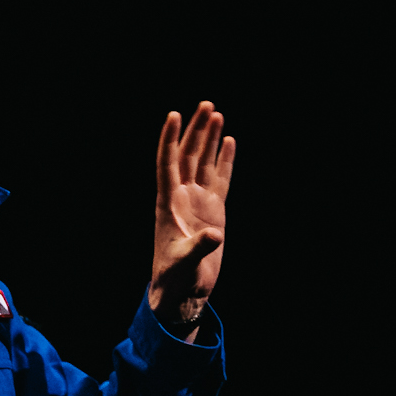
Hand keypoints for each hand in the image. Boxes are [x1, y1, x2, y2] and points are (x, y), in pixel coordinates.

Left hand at [148, 101, 234, 339]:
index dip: (170, 139)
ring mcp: (197, 201)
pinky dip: (223, 159)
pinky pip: (219, 178)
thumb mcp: (185, 263)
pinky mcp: (213, 209)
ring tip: (215, 113)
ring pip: (202, 162)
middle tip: (205, 104)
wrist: (183, 291)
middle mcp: (181, 197)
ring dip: (208, 138)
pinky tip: (228, 141)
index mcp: (168, 204)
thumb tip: (214, 235)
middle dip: (195, 130)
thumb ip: (198, 247)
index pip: (167, 164)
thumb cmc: (176, 279)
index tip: (174, 115)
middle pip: (187, 156)